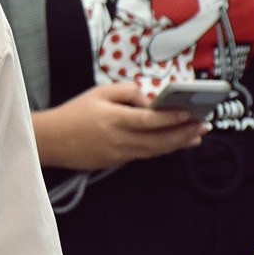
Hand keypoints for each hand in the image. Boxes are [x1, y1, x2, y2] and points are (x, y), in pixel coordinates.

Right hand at [33, 82, 209, 170]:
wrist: (50, 139)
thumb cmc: (74, 112)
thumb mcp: (98, 92)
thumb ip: (127, 92)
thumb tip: (150, 101)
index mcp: (113, 119)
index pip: (150, 120)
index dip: (172, 118)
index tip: (190, 113)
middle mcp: (119, 139)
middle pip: (159, 140)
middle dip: (184, 133)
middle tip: (203, 126)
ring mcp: (118, 154)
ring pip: (155, 151)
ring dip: (178, 144)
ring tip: (195, 136)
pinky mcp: (115, 162)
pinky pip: (143, 155)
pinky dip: (161, 149)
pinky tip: (173, 143)